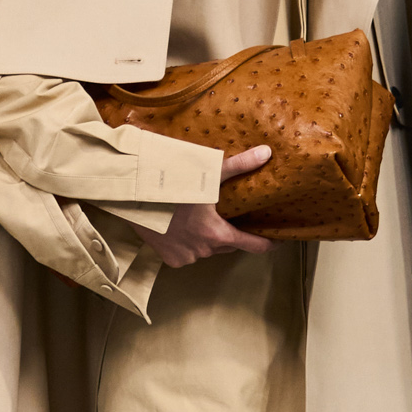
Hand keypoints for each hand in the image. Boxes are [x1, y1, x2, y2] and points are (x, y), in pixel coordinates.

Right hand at [143, 147, 274, 267]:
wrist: (135, 198)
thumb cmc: (172, 185)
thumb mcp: (208, 174)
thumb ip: (239, 166)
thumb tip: (266, 153)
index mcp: (217, 235)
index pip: (252, 246)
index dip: (267, 244)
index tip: (276, 242)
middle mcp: (203, 250)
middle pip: (228, 246)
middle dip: (231, 234)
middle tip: (231, 219)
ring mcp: (186, 257)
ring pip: (206, 250)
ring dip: (207, 238)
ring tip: (203, 219)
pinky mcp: (170, 259)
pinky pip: (187, 254)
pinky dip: (188, 243)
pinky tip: (183, 228)